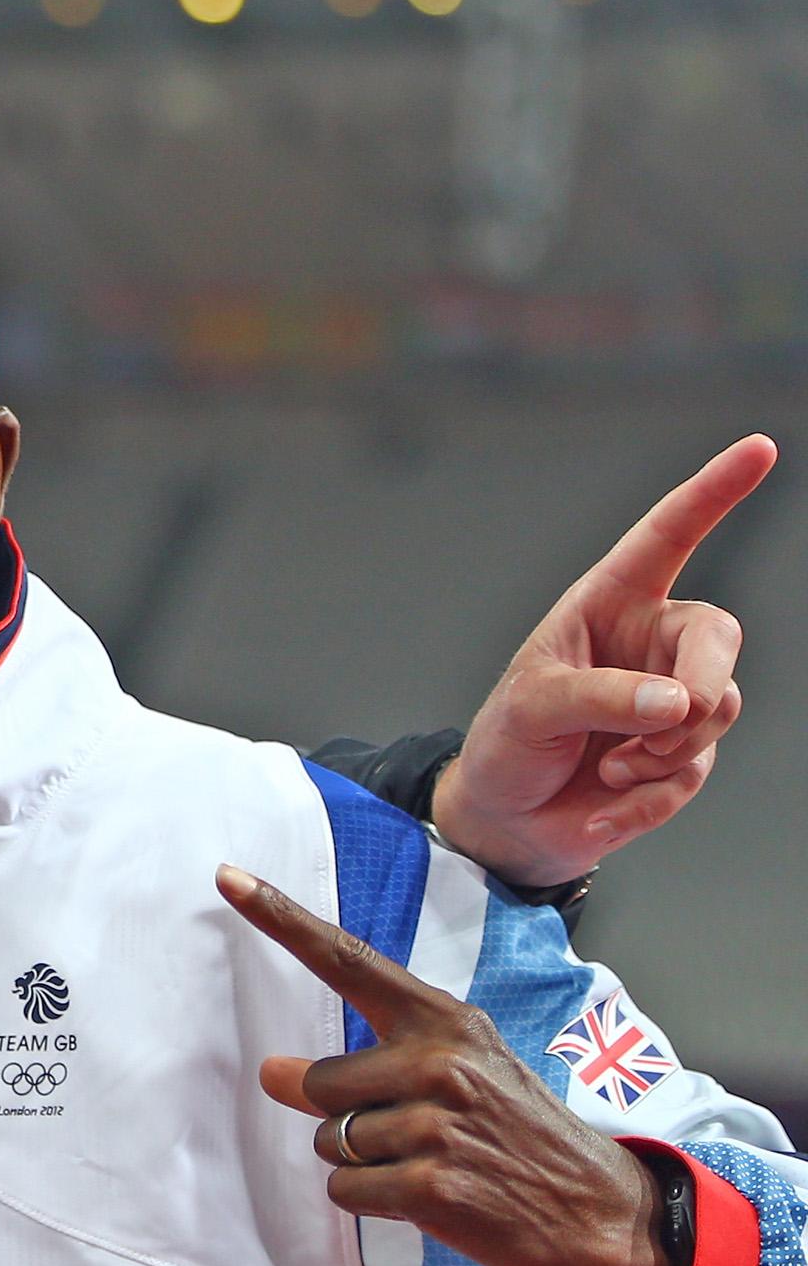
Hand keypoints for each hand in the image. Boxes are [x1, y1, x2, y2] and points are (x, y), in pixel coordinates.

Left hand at [216, 863, 671, 1265]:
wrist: (600, 1209)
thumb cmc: (515, 1131)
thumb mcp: (460, 1070)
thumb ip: (364, 1062)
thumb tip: (270, 1072)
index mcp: (442, 1020)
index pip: (345, 959)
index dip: (281, 919)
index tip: (228, 878)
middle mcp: (439, 1062)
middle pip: (318, 1081)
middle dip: (339, 1114)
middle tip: (405, 1133)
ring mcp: (436, 1125)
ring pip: (329, 1140)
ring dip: (361, 1161)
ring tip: (426, 1163)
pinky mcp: (434, 1187)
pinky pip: (346, 1189)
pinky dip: (368, 1199)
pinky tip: (425, 1196)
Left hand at [433, 434, 776, 885]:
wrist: (507, 818)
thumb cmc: (508, 743)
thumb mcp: (534, 708)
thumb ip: (602, 697)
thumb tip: (678, 702)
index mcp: (608, 605)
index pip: (667, 538)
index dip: (712, 493)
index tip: (759, 448)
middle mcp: (650, 643)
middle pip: (719, 636)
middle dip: (703, 684)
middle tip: (668, 722)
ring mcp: (673, 699)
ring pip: (718, 709)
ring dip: (663, 750)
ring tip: (606, 767)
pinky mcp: (682, 755)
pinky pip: (694, 770)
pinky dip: (647, 798)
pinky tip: (600, 805)